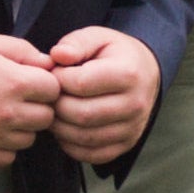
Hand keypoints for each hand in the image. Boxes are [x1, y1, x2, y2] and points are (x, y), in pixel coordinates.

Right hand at [0, 30, 62, 169]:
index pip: (54, 90)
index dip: (44, 83)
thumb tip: (47, 65)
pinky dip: (4, 146)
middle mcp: (9, 113)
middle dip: (36, 106)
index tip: (29, 80)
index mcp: (15, 82)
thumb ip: (24, 51)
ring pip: (29, 139)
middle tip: (15, 97)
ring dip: (21, 128)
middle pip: (46, 117)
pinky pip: (8, 157)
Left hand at [40, 26, 160, 162]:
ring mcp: (133, 128)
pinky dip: (71, 145)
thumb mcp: (98, 37)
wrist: (144, 73)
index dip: (57, 79)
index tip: (54, 73)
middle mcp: (135, 104)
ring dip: (60, 127)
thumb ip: (76, 43)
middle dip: (56, 105)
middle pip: (81, 114)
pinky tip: (66, 128)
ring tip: (54, 110)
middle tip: (49, 96)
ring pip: (84, 137)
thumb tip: (57, 56)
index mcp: (128, 73)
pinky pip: (92, 155)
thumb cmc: (114, 54)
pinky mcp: (126, 144)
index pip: (80, 84)